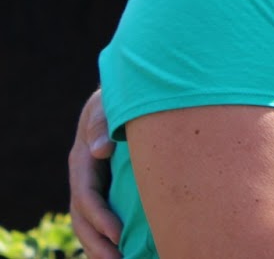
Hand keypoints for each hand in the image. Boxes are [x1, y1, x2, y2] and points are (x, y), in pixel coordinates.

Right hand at [68, 88, 123, 258]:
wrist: (119, 96)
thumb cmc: (116, 100)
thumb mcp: (106, 105)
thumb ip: (102, 124)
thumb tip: (99, 151)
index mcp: (81, 161)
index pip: (87, 197)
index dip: (101, 218)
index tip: (118, 235)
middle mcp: (82, 177)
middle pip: (83, 219)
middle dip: (98, 243)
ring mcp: (91, 185)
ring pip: (88, 223)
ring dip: (100, 247)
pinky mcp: (104, 188)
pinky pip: (101, 218)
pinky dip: (107, 237)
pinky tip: (126, 250)